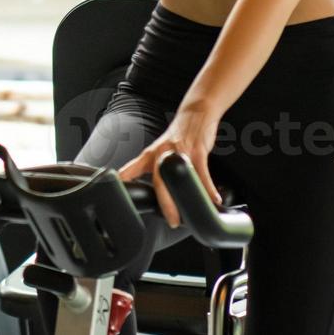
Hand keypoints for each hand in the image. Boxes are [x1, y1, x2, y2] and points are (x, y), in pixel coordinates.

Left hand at [115, 106, 220, 229]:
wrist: (196, 114)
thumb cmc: (179, 135)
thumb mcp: (160, 150)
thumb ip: (154, 168)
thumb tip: (155, 189)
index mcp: (150, 155)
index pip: (131, 170)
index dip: (124, 185)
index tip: (120, 199)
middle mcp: (161, 154)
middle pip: (159, 182)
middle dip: (166, 204)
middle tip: (171, 220)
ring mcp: (179, 152)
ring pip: (179, 180)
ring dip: (186, 199)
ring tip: (190, 215)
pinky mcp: (196, 151)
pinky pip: (202, 174)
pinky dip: (208, 189)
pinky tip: (213, 198)